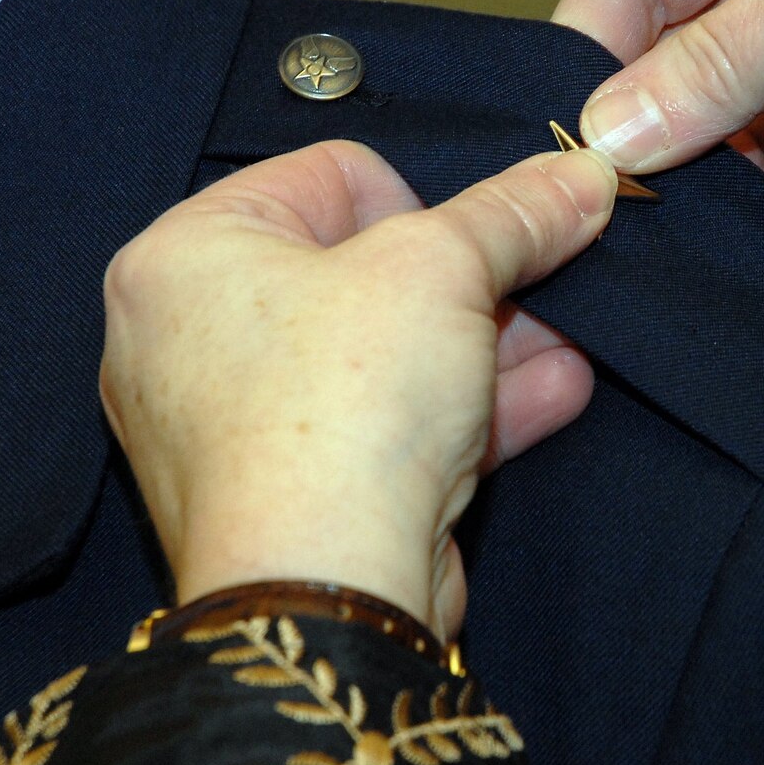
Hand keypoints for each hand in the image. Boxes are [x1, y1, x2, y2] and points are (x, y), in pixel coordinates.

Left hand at [98, 141, 618, 638]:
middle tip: (534, 275)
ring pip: (381, 356)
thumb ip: (513, 214)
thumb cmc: (342, 405)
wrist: (328, 590)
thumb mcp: (444, 268)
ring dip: (483, 343)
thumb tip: (579, 174)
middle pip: (358, 269)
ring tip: (566, 334)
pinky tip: (553, 391)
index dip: (417, 198)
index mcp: (185, 255)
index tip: (474, 236)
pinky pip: (383, 427)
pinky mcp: (293, 497)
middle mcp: (189, 339)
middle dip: (466, 278)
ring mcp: (236, 428)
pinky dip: (462, 408)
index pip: (323, 176)